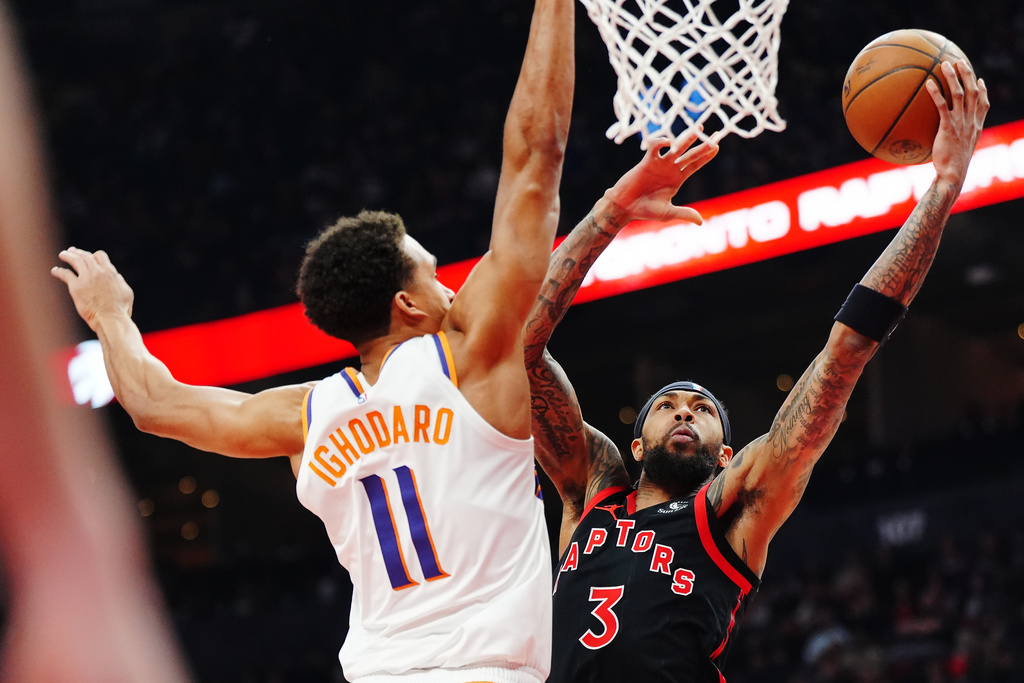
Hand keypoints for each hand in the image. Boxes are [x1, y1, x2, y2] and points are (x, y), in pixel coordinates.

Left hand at [51, 247, 134, 330]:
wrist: (111, 319)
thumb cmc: (121, 309)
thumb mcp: (126, 292)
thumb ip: (120, 282)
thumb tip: (117, 276)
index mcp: (110, 272)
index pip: (100, 256)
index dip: (94, 256)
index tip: (89, 257)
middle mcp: (97, 272)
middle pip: (85, 256)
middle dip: (78, 252)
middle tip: (71, 251)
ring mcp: (86, 278)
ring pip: (75, 261)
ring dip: (68, 256)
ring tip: (62, 255)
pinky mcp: (76, 287)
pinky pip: (65, 274)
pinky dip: (59, 271)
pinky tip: (55, 271)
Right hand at [604, 129, 719, 223]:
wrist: (624, 207)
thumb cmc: (644, 210)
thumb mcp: (667, 212)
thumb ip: (684, 213)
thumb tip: (701, 222)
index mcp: (677, 179)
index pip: (695, 165)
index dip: (706, 156)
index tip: (717, 146)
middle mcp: (670, 169)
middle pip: (690, 154)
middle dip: (702, 145)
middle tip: (715, 135)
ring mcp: (659, 164)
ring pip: (676, 148)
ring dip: (687, 139)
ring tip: (698, 130)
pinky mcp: (647, 161)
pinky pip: (655, 148)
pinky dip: (660, 142)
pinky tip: (667, 142)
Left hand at [926, 59, 988, 187]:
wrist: (952, 175)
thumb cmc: (951, 166)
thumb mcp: (957, 151)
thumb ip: (954, 141)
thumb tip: (942, 140)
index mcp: (976, 126)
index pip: (983, 104)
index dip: (982, 91)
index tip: (979, 80)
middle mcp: (971, 121)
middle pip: (973, 92)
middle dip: (967, 74)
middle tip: (959, 61)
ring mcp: (961, 123)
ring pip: (960, 94)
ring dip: (953, 77)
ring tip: (944, 64)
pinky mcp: (948, 127)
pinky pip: (942, 106)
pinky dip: (936, 93)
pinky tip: (928, 83)